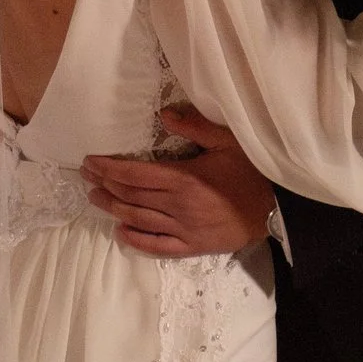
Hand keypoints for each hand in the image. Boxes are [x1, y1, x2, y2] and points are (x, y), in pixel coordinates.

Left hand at [82, 107, 273, 257]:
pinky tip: (121, 231)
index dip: (109, 168)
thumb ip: (195, 126)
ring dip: (113, 209)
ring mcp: (183, 230)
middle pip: (131, 196)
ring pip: (138, 220)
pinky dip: (136, 239)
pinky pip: (157, 246)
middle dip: (105, 186)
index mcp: (183, 179)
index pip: (135, 174)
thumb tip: (164, 114)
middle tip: (86, 177)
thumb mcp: (227, 141)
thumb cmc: (251, 172)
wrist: (276, 210)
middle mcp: (178, 206)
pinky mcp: (192, 247)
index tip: (90, 163)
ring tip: (95, 199)